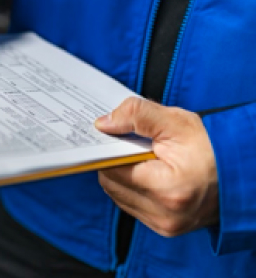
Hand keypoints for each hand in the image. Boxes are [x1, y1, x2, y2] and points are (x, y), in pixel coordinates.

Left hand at [94, 97, 218, 236]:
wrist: (243, 175)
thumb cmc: (214, 147)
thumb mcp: (177, 122)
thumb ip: (136, 115)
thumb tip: (103, 124)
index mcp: (168, 190)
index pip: (112, 168)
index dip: (109, 148)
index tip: (112, 135)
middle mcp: (165, 215)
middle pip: (111, 183)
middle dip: (115, 162)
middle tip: (132, 145)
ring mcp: (165, 225)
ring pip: (118, 196)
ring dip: (123, 176)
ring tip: (145, 159)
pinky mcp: (165, 229)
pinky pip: (132, 206)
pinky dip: (134, 189)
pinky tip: (150, 174)